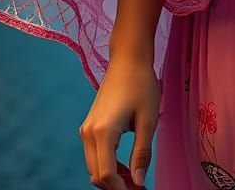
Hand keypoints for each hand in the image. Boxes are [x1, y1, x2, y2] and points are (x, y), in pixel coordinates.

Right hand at [79, 55, 161, 188]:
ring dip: (112, 177)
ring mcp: (86, 129)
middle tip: (139, 188)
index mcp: (103, 132)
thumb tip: (138, 182)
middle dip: (116, 186)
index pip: (106, 174)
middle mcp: (88, 133)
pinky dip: (107, 165)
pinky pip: (94, 155)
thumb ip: (142, 153)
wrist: (128, 59)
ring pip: (94, 167)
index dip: (121, 189)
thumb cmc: (141, 84)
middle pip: (97, 174)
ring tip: (135, 179)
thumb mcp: (148, 119)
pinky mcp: (89, 126)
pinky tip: (126, 166)